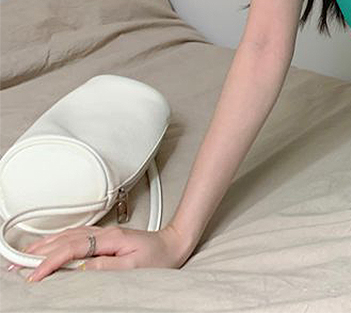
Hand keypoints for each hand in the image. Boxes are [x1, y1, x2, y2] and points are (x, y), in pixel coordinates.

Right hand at [12, 222, 190, 281]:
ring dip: (44, 247)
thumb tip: (81, 268)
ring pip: (66, 237)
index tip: (34, 276)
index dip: (50, 263)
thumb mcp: (133, 267)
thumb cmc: (158, 257)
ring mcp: (102, 234)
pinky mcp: (103, 238)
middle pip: (64, 240)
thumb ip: (105, 267)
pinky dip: (56, 243)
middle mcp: (104, 233)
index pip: (72, 249)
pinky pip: (73, 238)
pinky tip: (47, 248)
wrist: (173, 244)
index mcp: (110, 239)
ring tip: (24, 258)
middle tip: (17, 267)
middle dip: (38, 253)